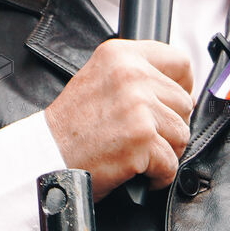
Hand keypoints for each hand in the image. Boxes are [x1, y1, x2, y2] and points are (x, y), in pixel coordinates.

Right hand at [43, 39, 192, 200]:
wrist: (45, 156)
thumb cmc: (71, 126)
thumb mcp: (100, 79)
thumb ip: (136, 75)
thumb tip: (181, 89)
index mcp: (121, 55)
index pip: (179, 62)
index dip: (183, 86)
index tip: (173, 102)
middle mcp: (131, 75)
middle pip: (184, 103)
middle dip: (169, 125)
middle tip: (143, 136)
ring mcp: (138, 106)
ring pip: (182, 133)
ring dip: (165, 151)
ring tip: (136, 152)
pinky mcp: (141, 139)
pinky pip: (171, 163)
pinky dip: (158, 175)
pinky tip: (137, 172)